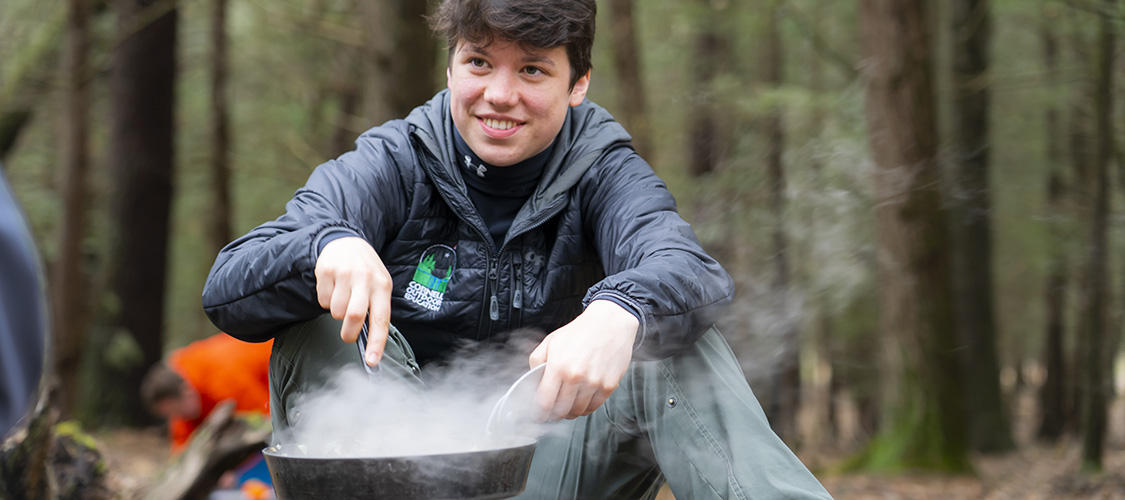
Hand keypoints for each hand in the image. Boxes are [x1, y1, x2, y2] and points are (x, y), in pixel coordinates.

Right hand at [314, 236, 392, 365]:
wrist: (347, 242)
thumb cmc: (366, 271)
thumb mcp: (379, 285)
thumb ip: (376, 309)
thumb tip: (370, 342)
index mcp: (382, 285)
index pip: (381, 319)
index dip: (376, 343)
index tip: (371, 361)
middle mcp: (365, 278)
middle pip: (354, 316)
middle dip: (348, 333)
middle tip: (347, 336)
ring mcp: (344, 273)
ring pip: (336, 311)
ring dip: (337, 313)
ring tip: (343, 299)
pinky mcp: (326, 270)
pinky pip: (322, 300)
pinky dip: (326, 301)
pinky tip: (334, 289)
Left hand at [529, 299, 638, 420]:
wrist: (610, 323)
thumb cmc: (581, 331)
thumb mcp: (551, 341)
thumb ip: (536, 362)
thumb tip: (533, 382)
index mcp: (558, 366)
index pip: (544, 402)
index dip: (539, 413)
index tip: (538, 414)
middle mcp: (576, 377)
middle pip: (561, 411)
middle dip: (553, 414)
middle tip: (552, 411)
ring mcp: (594, 383)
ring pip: (577, 412)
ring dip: (570, 412)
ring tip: (567, 404)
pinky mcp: (609, 386)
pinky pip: (593, 407)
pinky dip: (585, 408)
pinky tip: (581, 399)